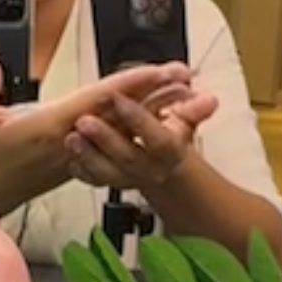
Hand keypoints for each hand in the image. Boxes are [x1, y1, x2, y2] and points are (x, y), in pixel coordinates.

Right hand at [0, 50, 203, 216]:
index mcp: (51, 128)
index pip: (98, 101)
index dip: (131, 85)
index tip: (159, 71)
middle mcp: (72, 141)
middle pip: (121, 113)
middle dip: (155, 93)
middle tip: (187, 74)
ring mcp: (77, 152)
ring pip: (121, 127)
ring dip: (152, 109)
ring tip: (182, 91)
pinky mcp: (76, 159)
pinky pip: (112, 140)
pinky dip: (134, 127)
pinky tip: (155, 116)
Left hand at [64, 80, 216, 190]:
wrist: (161, 170)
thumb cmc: (167, 140)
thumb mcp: (183, 121)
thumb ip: (192, 109)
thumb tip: (210, 100)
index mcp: (169, 151)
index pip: (157, 138)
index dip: (138, 119)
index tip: (118, 98)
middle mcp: (150, 169)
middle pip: (129, 157)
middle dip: (106, 138)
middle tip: (85, 121)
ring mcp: (129, 179)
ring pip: (108, 173)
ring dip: (88, 156)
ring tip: (72, 138)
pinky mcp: (110, 183)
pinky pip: (94, 181)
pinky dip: (81, 169)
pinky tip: (71, 156)